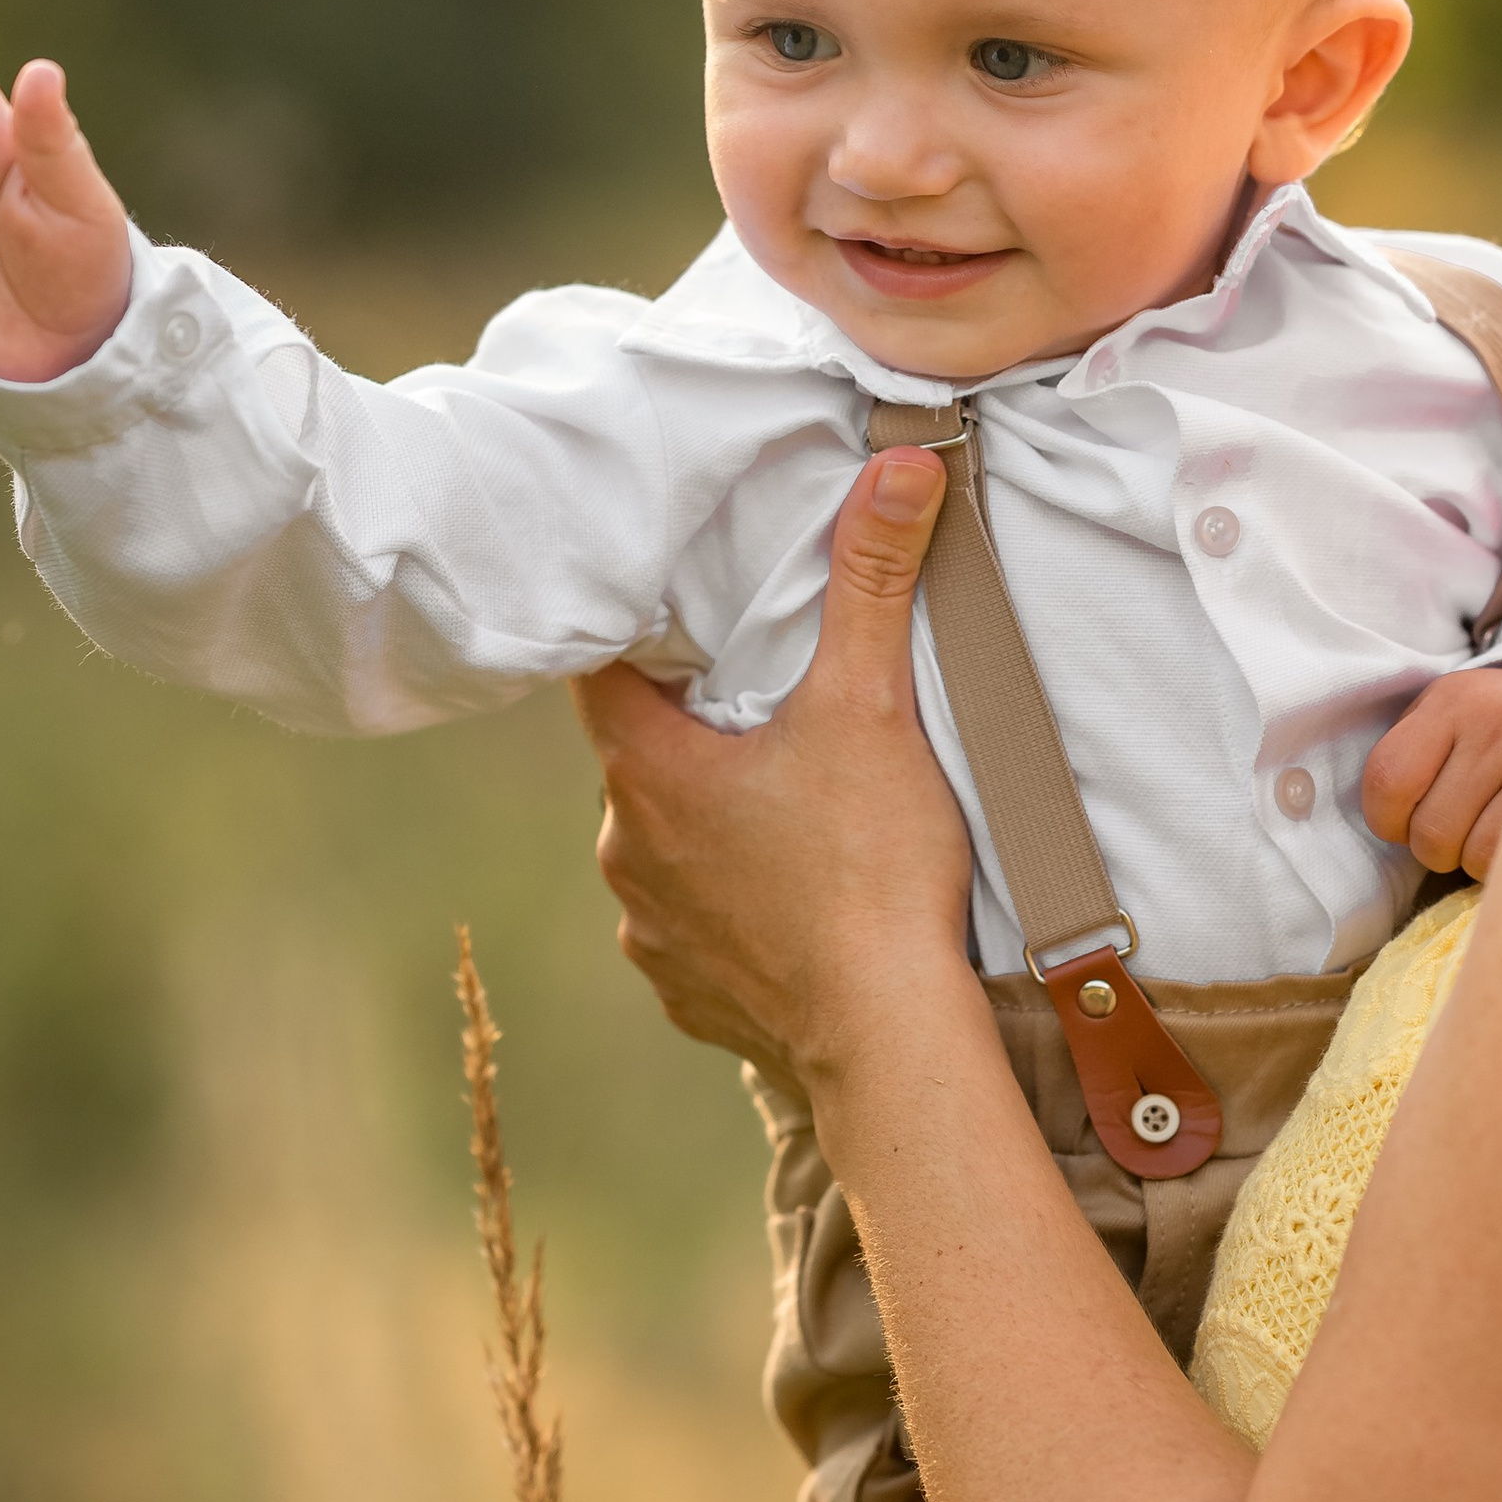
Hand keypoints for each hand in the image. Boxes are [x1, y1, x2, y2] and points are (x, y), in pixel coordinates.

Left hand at [571, 445, 975, 1097]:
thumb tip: (900, 463)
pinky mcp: (688, 994)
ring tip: (788, 812)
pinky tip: (790, 901)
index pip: (601, 673)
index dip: (634, 636)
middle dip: (692, 733)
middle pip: (640, 760)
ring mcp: (650, 932)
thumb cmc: (871, 869)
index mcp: (648, 772)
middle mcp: (626, 853)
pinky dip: (730, 909)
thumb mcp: (873, 704)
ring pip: (664, 848)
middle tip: (765, 709)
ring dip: (710, 826)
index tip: (673, 613)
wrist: (889, 1038)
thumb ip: (874, 579)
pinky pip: (691, 930)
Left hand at [1361, 663, 1501, 877]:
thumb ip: (1406, 754)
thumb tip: (1384, 823)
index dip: (1386, 819)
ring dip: (1466, 858)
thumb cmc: (1489, 719)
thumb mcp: (1440, 712)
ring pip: (1472, 855)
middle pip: (1431, 830)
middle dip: (1430, 845)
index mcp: (1452, 702)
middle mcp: (1498, 725)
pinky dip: (1499, 863)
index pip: (1389, 781)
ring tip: (1481, 828)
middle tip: (1450, 826)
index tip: (1401, 820)